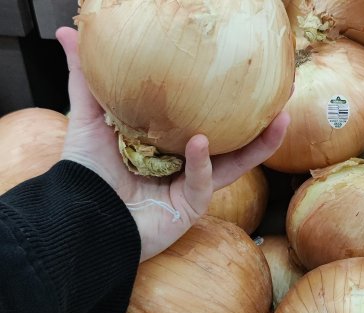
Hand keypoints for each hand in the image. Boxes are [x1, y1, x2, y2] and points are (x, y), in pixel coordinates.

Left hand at [56, 27, 289, 261]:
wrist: (82, 215)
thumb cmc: (86, 171)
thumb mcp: (88, 118)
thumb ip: (85, 79)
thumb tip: (68, 33)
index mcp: (168, 143)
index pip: (206, 120)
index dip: (226, 104)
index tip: (244, 80)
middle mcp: (184, 164)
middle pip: (232, 143)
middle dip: (258, 124)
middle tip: (280, 98)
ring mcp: (190, 188)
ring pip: (234, 165)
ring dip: (259, 146)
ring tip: (280, 119)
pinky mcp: (190, 207)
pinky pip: (202, 181)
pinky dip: (201, 162)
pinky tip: (201, 142)